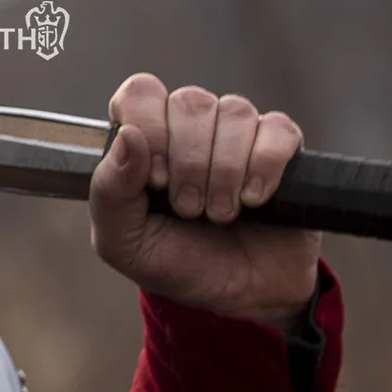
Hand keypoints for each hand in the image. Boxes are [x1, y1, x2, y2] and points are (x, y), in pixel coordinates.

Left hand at [90, 73, 320, 329]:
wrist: (241, 299)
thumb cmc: (177, 263)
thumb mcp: (124, 242)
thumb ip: (109, 191)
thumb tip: (127, 136)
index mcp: (146, 137)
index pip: (141, 92)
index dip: (149, 128)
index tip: (155, 179)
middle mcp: (190, 125)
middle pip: (189, 102)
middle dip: (188, 163)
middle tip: (188, 209)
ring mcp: (238, 133)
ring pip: (233, 112)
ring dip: (224, 171)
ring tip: (219, 213)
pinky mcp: (282, 147)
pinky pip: (277, 130)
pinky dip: (264, 167)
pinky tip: (254, 200)